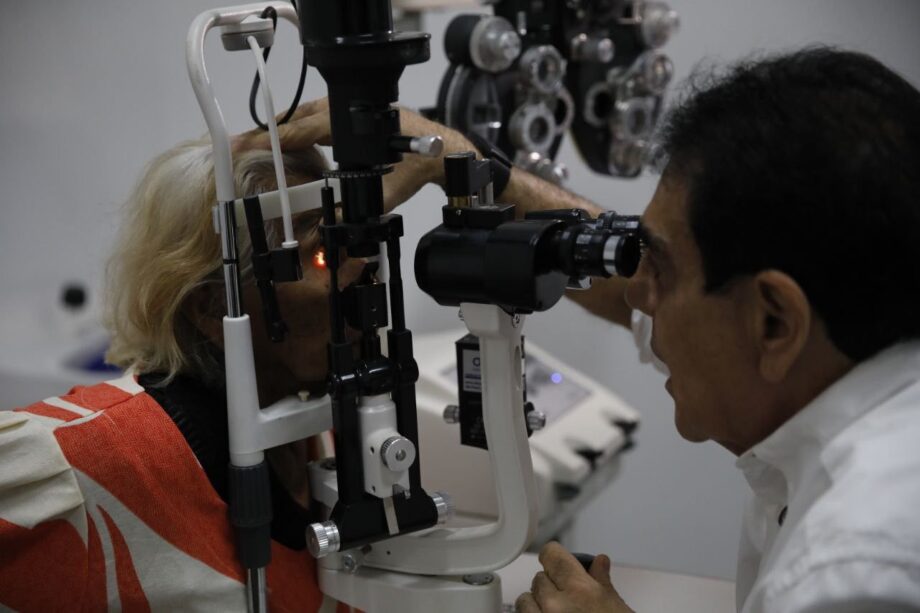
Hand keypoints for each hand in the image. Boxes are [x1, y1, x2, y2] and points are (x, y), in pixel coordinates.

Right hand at [233, 98, 475, 213]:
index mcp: (348, 125)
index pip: (301, 130)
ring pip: (306, 114)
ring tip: (260, 142)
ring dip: (284, 128)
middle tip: (243, 144)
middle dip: (269, 132)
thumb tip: (331, 227)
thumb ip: (356, 209)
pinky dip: (300, 125)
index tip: (249, 144)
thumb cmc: (415, 166)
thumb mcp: (384, 193)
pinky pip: (318, 116)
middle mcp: (345, 110)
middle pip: (298, 118)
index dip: (272, 138)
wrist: (440, 151)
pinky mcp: (353, 112)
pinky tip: (290, 137)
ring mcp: (349, 108)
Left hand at [515, 542, 634, 612]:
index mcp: (581, 591)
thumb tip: (599, 563)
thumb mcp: (618, 609)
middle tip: (567, 597)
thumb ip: (603, 584)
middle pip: (539, 578)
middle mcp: (556, 605)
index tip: (555, 559)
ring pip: (525, 600)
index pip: (551, 554)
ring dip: (536, 604)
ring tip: (555, 612)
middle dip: (551, 585)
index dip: (554, 556)